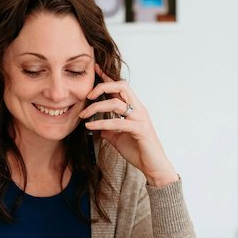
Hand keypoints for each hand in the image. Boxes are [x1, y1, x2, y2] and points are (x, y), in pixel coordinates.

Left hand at [79, 65, 179, 186]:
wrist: (153, 167)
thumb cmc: (138, 151)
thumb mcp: (118, 137)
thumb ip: (108, 129)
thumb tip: (95, 125)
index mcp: (134, 109)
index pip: (121, 88)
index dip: (107, 77)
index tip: (95, 69)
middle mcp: (139, 109)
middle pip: (121, 86)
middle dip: (103, 86)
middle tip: (87, 95)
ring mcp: (140, 119)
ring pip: (117, 103)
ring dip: (97, 107)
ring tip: (83, 115)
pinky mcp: (140, 130)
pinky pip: (118, 122)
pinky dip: (102, 122)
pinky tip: (91, 126)